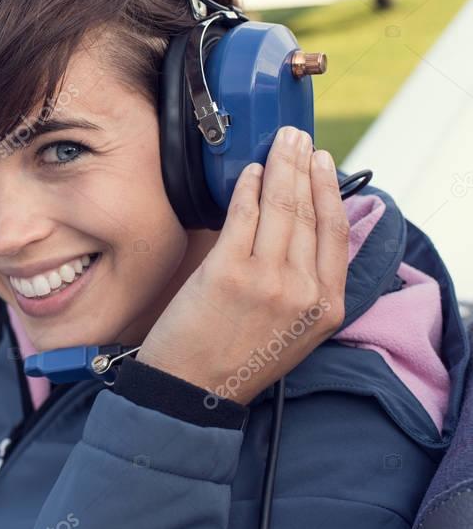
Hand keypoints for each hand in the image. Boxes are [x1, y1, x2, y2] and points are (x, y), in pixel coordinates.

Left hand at [136, 125, 348, 405]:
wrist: (192, 390)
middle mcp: (303, 291)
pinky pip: (243, 215)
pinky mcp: (229, 272)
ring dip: (279, 166)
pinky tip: (248, 171)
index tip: (324, 163)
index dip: (330, 190)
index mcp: (326, 307)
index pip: (336, 233)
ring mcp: (267, 279)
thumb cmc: (237, 358)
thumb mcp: (294, 332)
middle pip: (309, 211)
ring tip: (278, 143)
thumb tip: (301, 231)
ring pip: (281, 207)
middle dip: (304, 166)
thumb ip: (306, 287)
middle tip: (298, 137)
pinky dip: (247, 187)